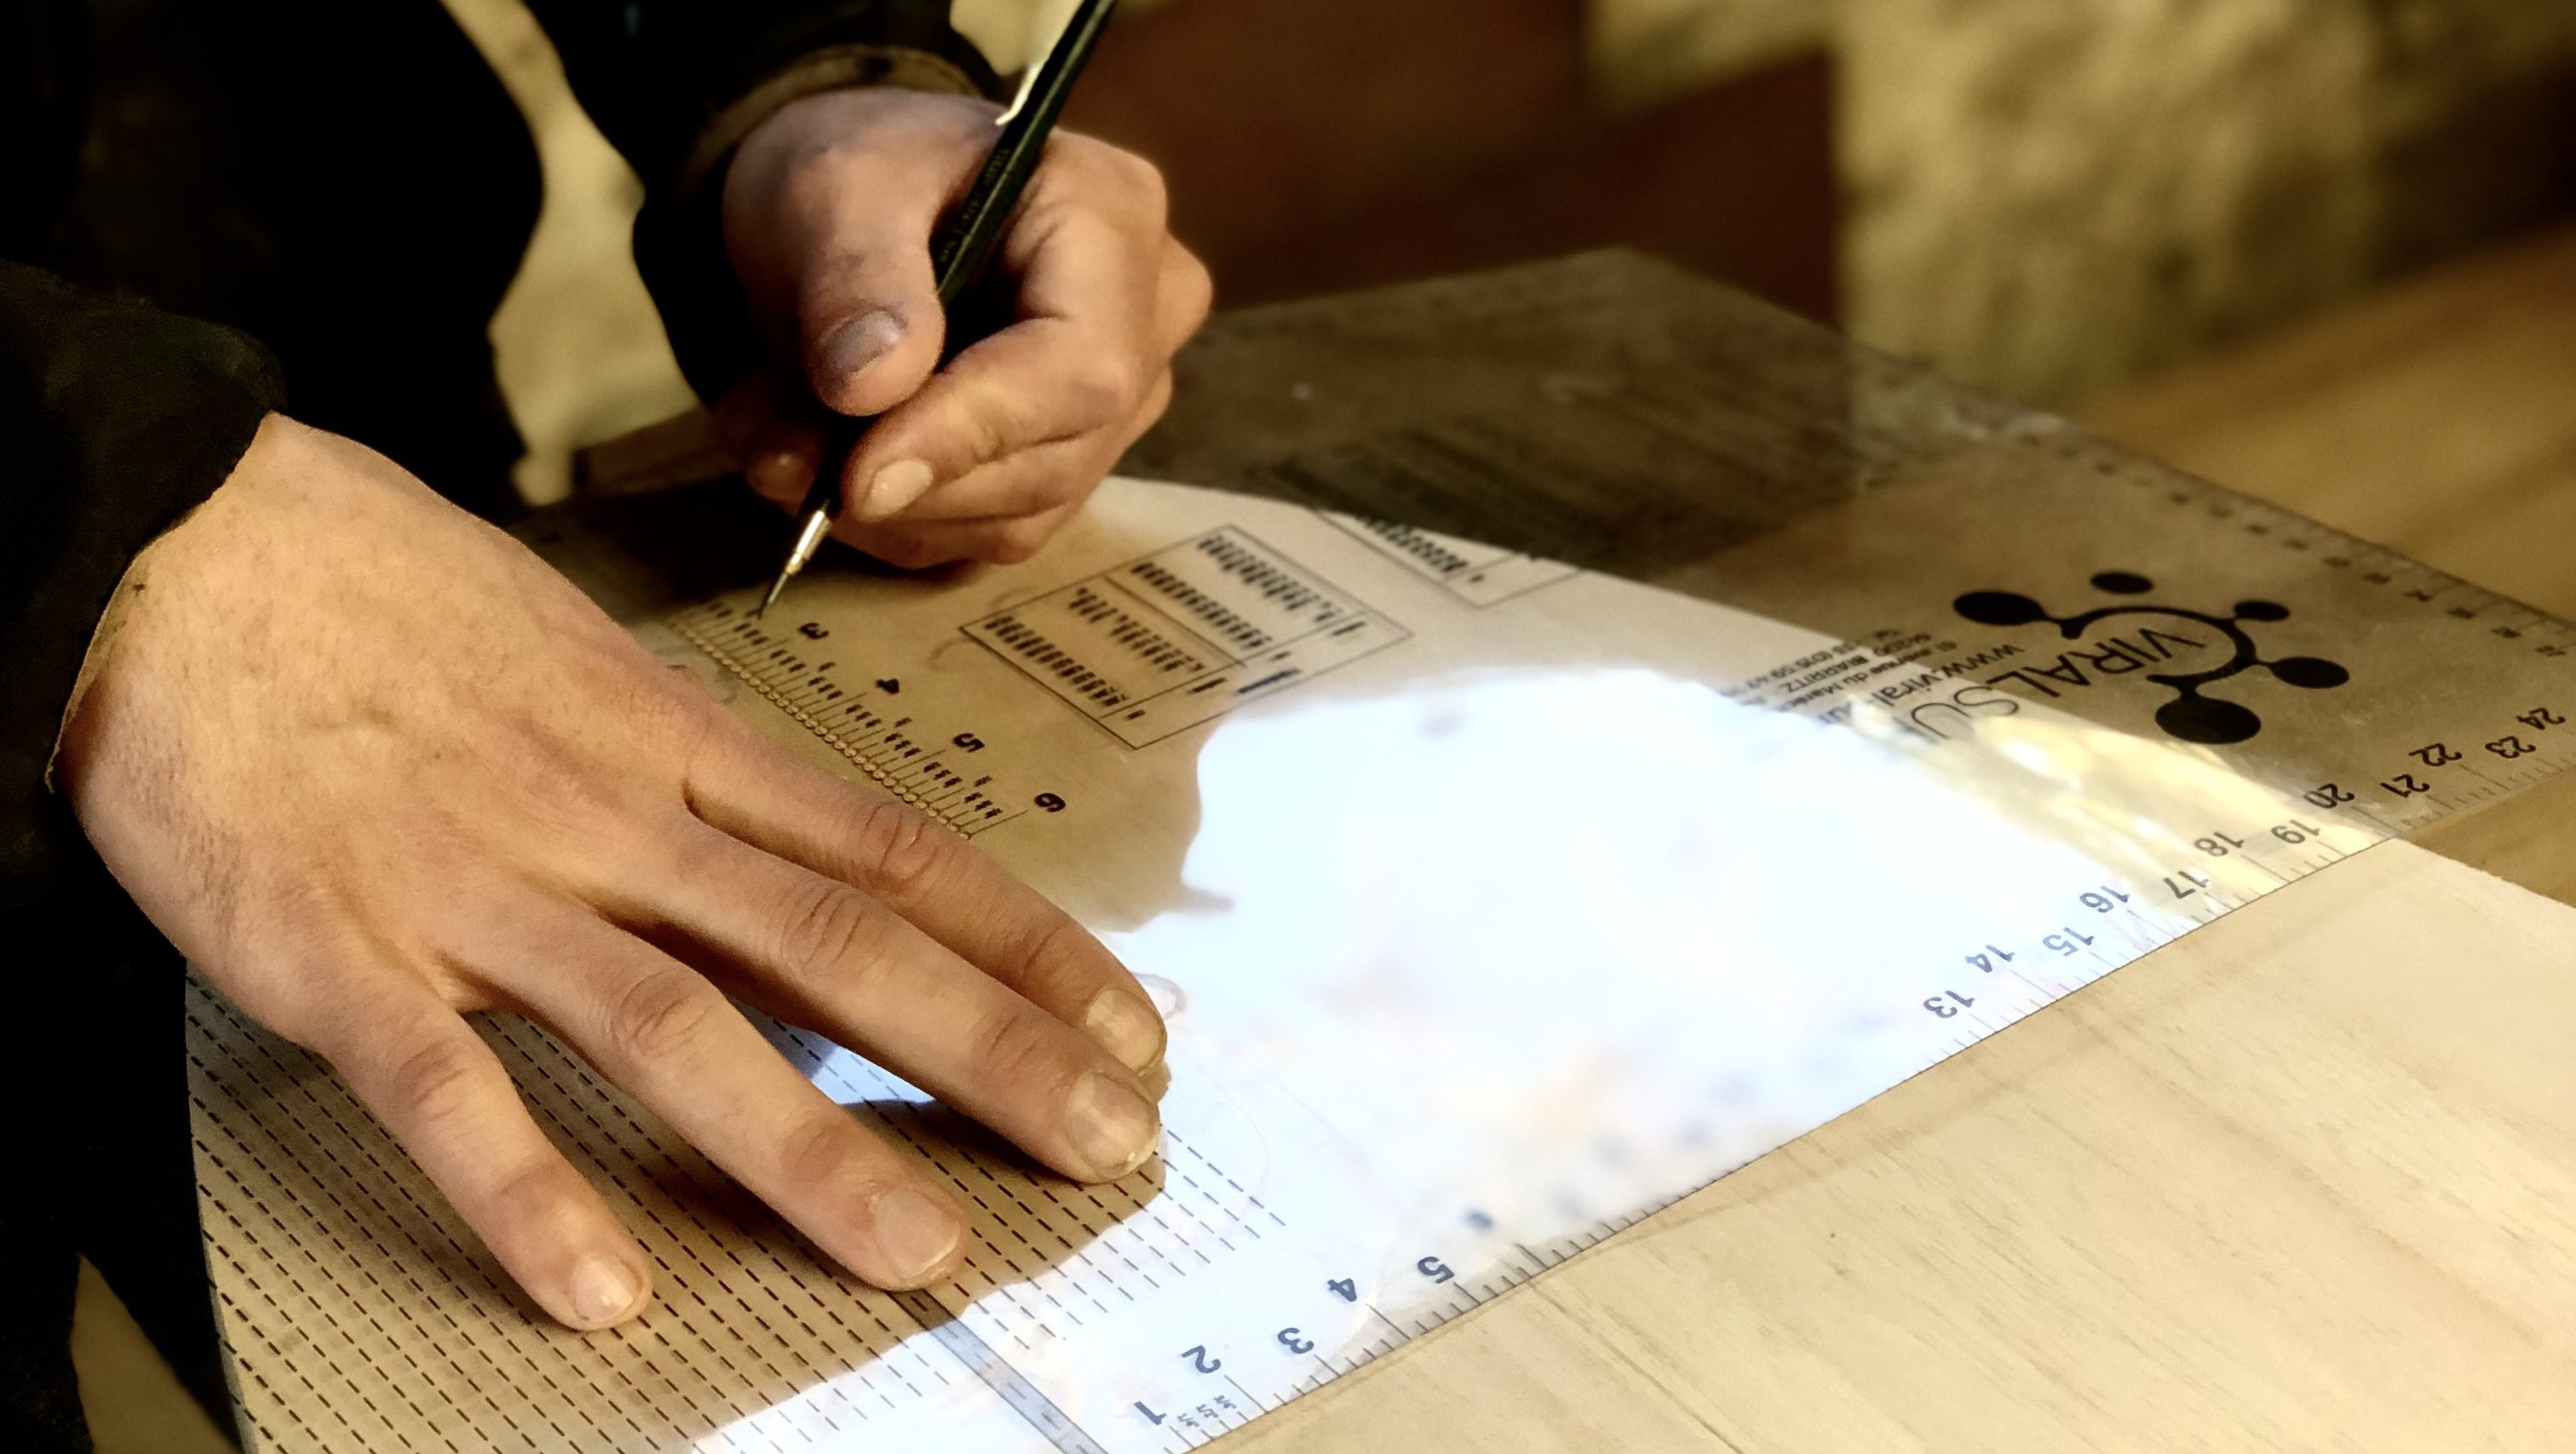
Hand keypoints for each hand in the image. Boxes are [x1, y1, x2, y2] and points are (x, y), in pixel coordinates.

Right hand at [58, 416, 1167, 1328]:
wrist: (174, 536)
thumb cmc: (382, 591)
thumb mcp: (581, 652)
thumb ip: (687, 761)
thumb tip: (797, 840)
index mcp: (673, 743)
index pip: (892, 852)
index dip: (1025, 946)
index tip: (1130, 1024)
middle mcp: (608, 819)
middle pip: (834, 945)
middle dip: (989, 1053)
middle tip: (1109, 1145)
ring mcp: (477, 888)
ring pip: (675, 1025)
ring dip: (804, 1145)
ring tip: (916, 1250)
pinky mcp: (335, 952)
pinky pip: (444, 1089)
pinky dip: (524, 1189)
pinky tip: (601, 1291)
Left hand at [715, 87, 1210, 567]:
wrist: (854, 206)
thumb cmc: (858, 172)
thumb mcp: (831, 187)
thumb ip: (853, 279)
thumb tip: (870, 392)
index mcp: (1114, 219)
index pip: (1083, 367)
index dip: (972, 432)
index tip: (857, 476)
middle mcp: (1147, 321)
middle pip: (1052, 457)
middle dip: (904, 477)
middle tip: (773, 452)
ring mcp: (1120, 405)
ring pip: (1015, 515)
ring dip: (882, 507)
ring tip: (776, 444)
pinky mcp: (1070, 465)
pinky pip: (987, 534)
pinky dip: (891, 519)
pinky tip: (820, 464)